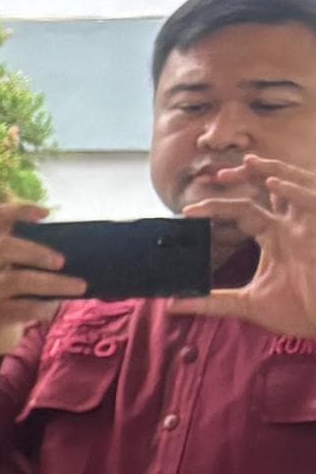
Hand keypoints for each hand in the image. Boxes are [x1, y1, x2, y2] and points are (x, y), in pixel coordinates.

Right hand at [0, 200, 85, 378]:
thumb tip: (79, 248)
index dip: (22, 209)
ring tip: (79, 287)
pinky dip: (43, 308)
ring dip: (54, 283)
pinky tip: (53, 309)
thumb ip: (27, 255)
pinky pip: (22, 308)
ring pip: (18, 280)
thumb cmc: (5, 295)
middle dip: (38, 251)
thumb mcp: (6, 270)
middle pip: (5, 246)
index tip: (47, 213)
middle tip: (63, 262)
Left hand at [193, 157, 315, 339]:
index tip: (187, 212)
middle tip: (220, 174)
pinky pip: (311, 203)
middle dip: (249, 175)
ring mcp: (308, 227)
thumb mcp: (247, 305)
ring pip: (294, 187)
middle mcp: (292, 226)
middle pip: (271, 189)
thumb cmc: (299, 311)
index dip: (218, 207)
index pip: (244, 211)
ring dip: (273, 171)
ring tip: (249, 163)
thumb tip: (172, 304)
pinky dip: (295, 192)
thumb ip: (210, 301)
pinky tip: (275, 184)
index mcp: (274, 237)